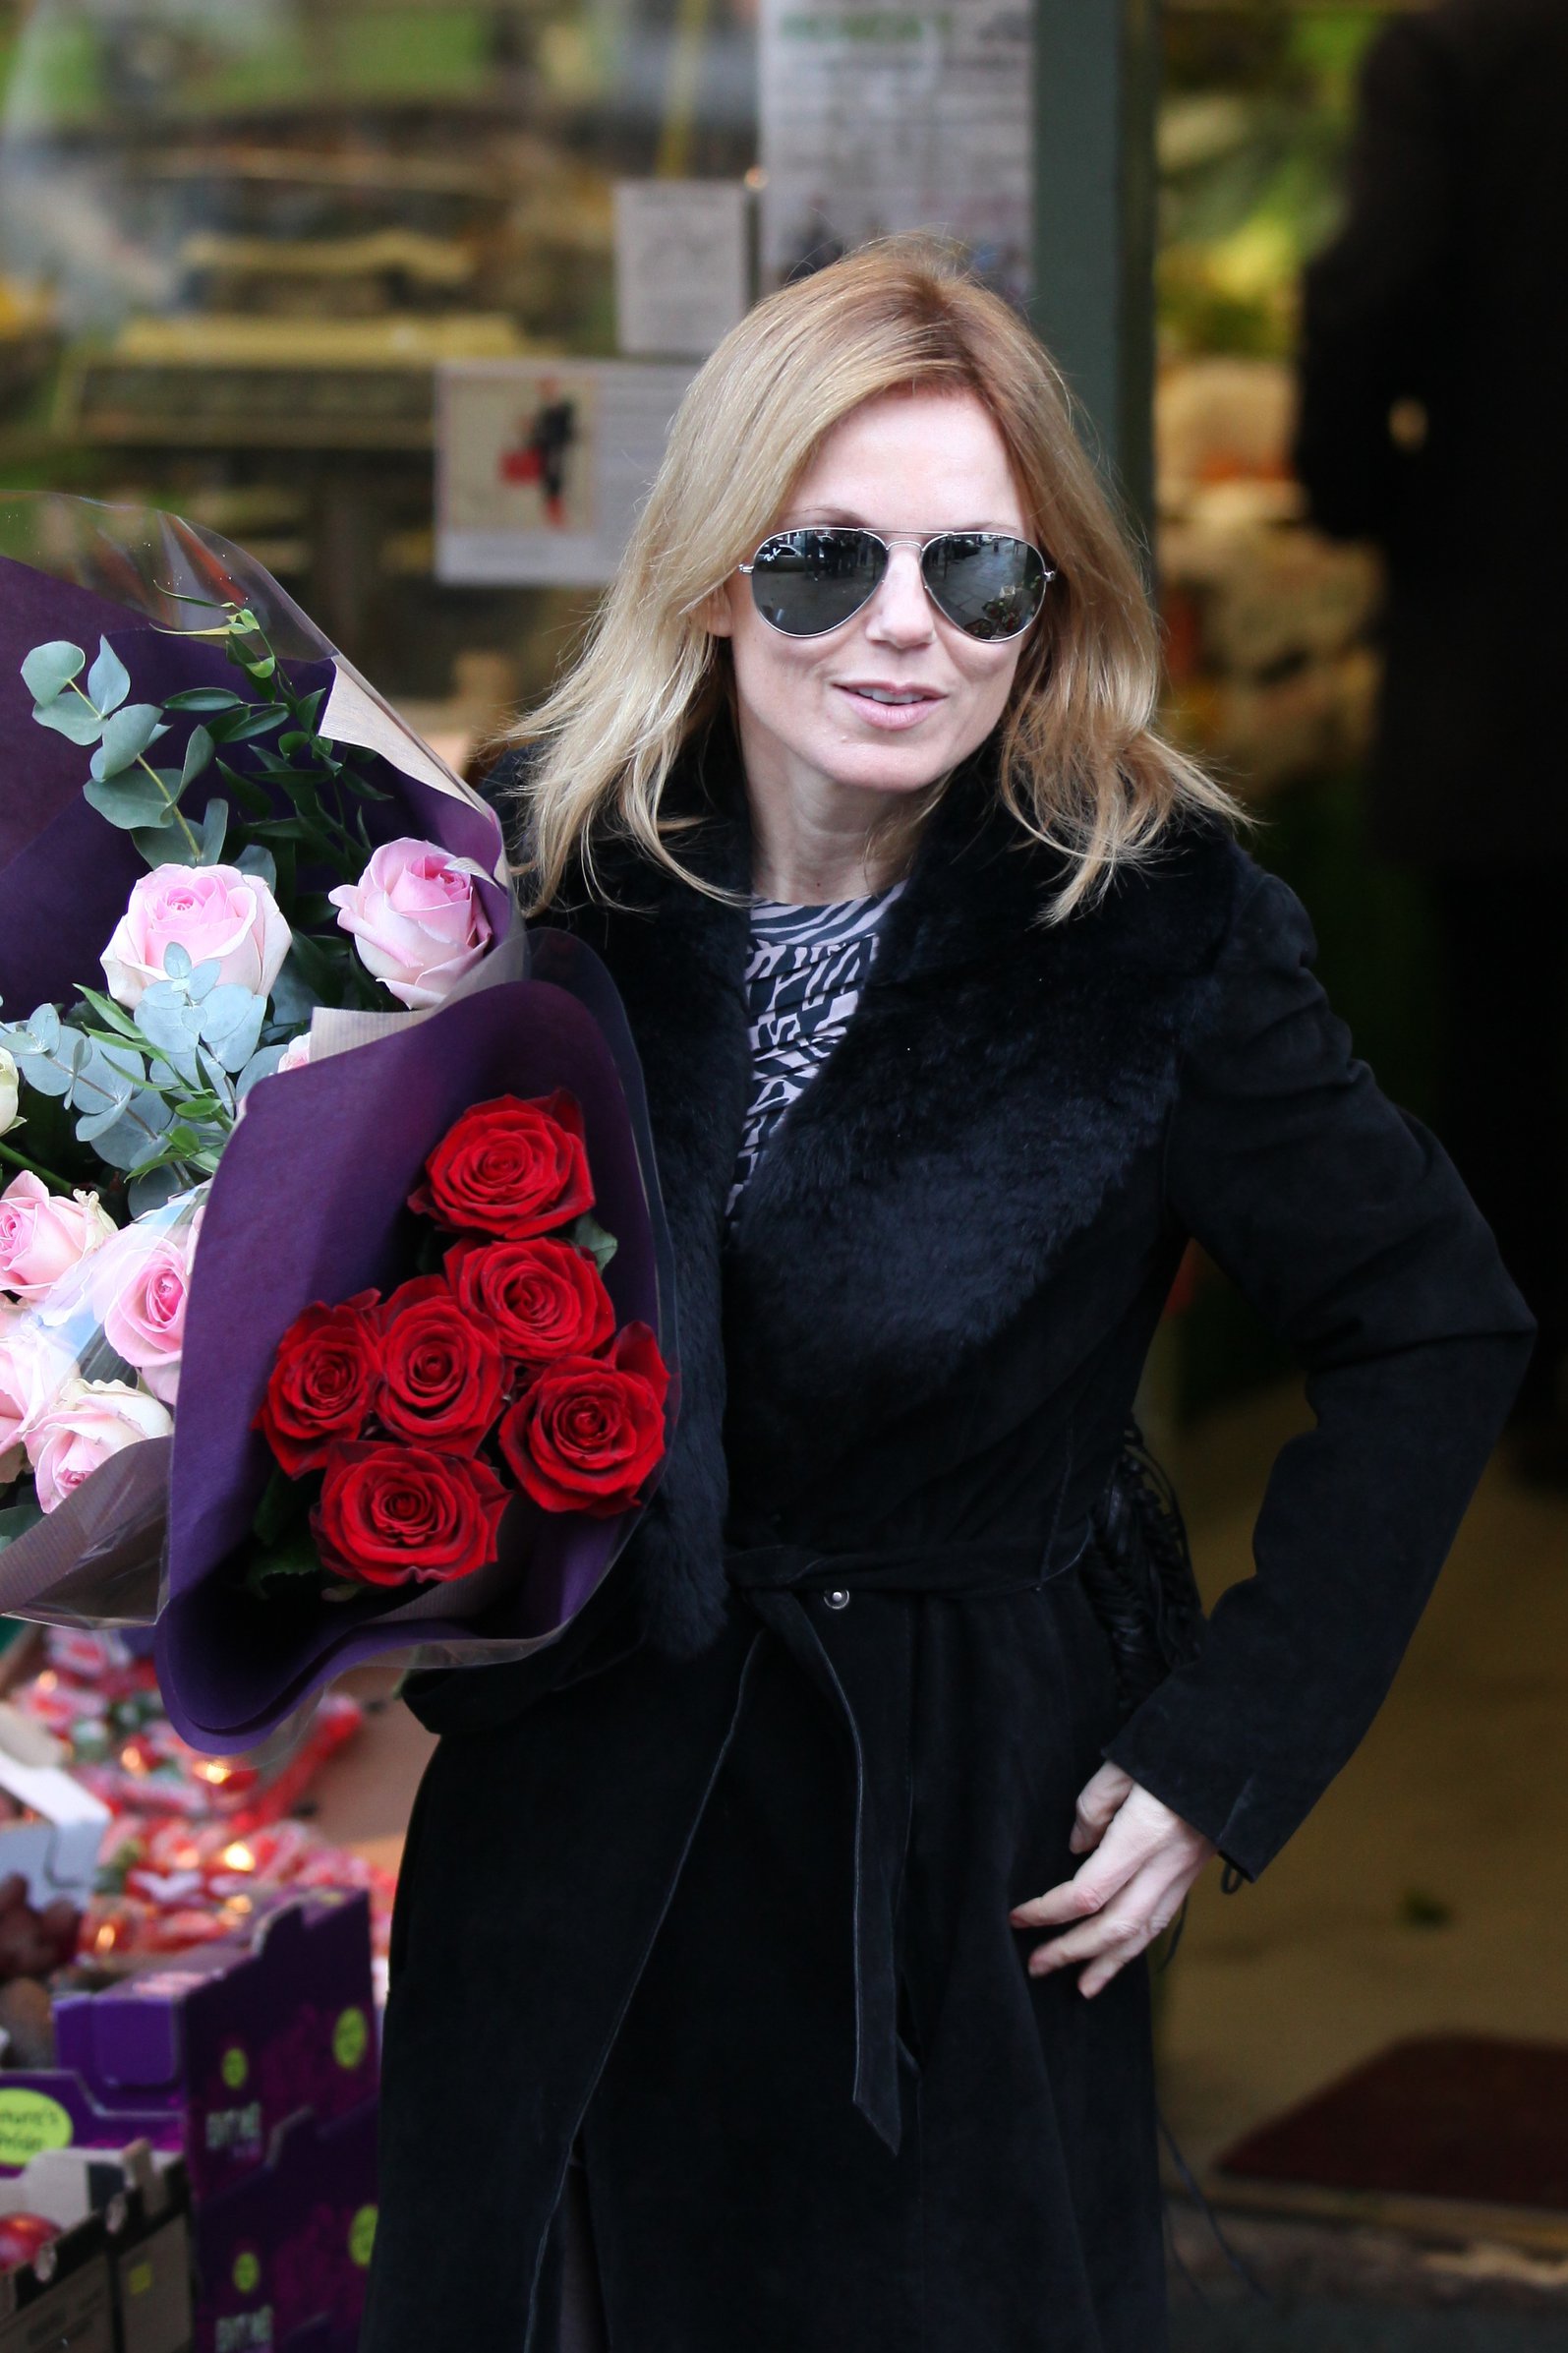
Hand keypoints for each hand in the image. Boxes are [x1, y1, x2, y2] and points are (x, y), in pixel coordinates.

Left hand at [1009, 1763, 1215, 1997]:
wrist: (1234, 1754)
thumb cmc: (1172, 1750)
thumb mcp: (1121, 1766)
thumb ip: (1091, 1808)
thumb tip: (1077, 1847)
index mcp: (1143, 1836)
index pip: (1088, 1893)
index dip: (1050, 1912)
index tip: (1019, 1917)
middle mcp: (1165, 1865)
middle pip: (1115, 1926)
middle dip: (1073, 1952)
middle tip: (1036, 1965)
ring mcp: (1183, 1873)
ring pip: (1143, 1933)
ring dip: (1109, 1963)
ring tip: (1081, 1987)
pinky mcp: (1191, 1873)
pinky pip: (1161, 1920)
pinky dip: (1136, 1945)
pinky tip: (1120, 1955)